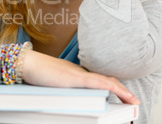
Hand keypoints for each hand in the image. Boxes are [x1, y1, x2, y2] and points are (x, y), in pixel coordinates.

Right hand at [22, 50, 140, 104]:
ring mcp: (77, 74)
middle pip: (106, 80)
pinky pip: (94, 82)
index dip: (114, 86)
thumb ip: (65, 87)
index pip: (100, 80)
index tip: (124, 94)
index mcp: (77, 74)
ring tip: (132, 99)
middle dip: (122, 90)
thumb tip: (70, 95)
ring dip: (120, 90)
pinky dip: (107, 86)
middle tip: (134, 99)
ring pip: (104, 81)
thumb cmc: (37, 72)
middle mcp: (80, 73)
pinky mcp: (72, 78)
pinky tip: (116, 90)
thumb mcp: (55, 81)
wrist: (27, 62)